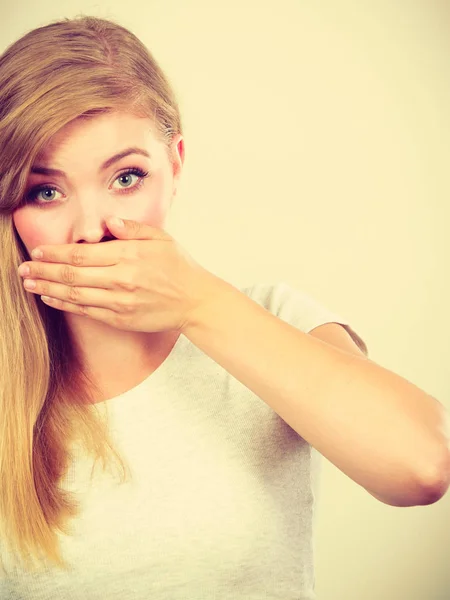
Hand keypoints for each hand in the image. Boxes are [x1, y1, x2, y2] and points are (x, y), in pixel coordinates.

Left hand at [17, 217, 217, 333]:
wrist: (195, 301)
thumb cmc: (179, 267)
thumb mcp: (161, 239)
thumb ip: (133, 229)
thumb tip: (109, 223)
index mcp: (129, 256)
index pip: (82, 254)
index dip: (56, 253)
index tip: (38, 251)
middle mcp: (121, 279)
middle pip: (72, 275)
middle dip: (43, 271)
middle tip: (22, 269)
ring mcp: (120, 302)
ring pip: (74, 295)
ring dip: (47, 289)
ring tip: (28, 284)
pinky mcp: (120, 318)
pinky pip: (86, 311)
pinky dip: (64, 305)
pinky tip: (50, 299)